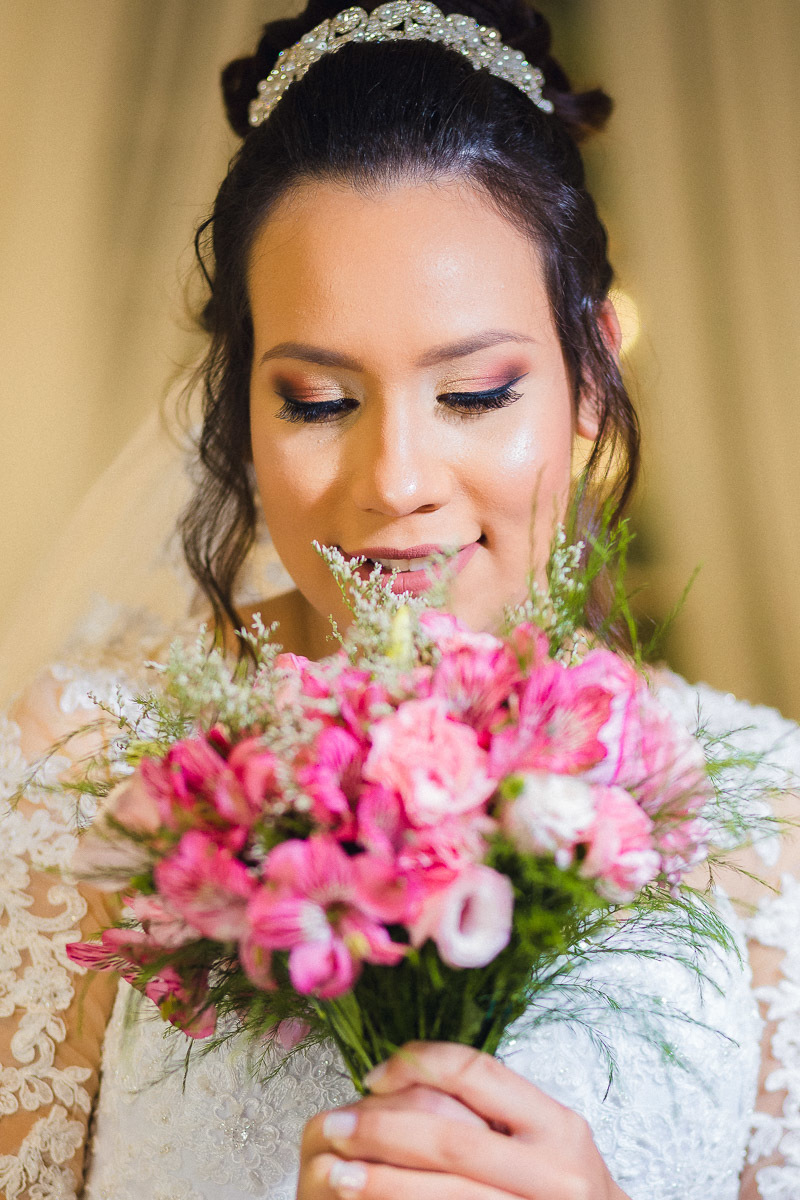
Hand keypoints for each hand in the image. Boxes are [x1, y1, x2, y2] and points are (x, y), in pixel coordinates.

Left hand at [298, 1041, 630, 1198]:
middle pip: (449, 1138)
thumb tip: (401, 1081)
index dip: (416, 1065)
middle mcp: (554, 1171)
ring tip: (336, 1174)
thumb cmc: (561, 1191)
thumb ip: (492, 1112)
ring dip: (380, 1182)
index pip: (475, 1072)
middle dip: (382, 1130)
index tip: (373, 1075)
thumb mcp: (544, 1139)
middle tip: (334, 1126)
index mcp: (558, 1126)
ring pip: (443, 1193)